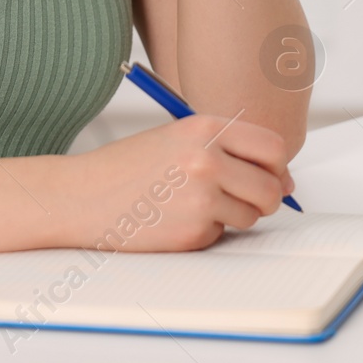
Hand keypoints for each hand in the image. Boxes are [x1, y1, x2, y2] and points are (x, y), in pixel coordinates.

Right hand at [55, 114, 294, 252]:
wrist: (81, 196)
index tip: (270, 173)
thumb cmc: (126, 167)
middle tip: (241, 198)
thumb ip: (227, 149)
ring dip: (232, 216)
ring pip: (250, 215)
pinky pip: (221, 234)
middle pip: (271, 187)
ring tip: (193, 204)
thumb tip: (281, 179)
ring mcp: (201, 198)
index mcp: (205, 128)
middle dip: (264, 198)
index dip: (277, 165)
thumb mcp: (178, 138)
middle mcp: (207, 160)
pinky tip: (174, 218)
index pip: (273, 147)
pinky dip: (205, 231)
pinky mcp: (192, 231)